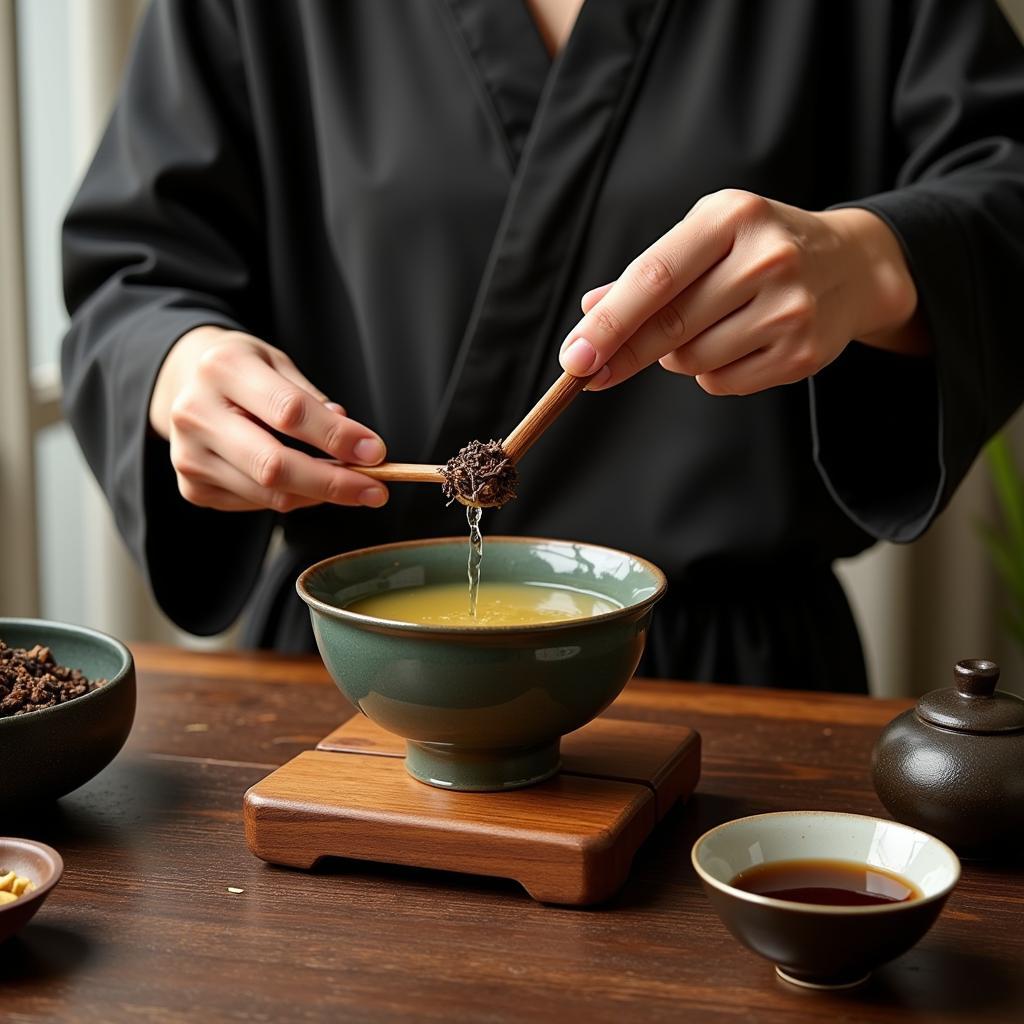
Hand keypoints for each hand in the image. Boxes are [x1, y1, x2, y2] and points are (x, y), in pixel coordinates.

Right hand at [149, 326, 388, 511]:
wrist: (184, 381)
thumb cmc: (242, 370)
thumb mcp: (277, 363)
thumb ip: (313, 401)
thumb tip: (354, 444)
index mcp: (222, 369)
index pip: (288, 412)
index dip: (336, 437)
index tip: (374, 453)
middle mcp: (196, 414)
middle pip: (273, 465)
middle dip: (332, 484)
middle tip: (375, 490)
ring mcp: (189, 456)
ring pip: (268, 494)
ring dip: (318, 495)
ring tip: (348, 484)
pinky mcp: (192, 487)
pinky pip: (256, 505)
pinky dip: (291, 498)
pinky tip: (303, 482)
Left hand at [559, 190, 926, 395]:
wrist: (852, 266)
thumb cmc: (758, 249)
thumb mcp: (707, 238)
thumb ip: (648, 273)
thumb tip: (590, 310)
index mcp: (733, 217)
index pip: (655, 277)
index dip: (609, 322)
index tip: (573, 357)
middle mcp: (767, 258)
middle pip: (670, 326)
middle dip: (622, 354)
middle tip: (588, 373)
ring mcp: (790, 308)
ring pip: (692, 360)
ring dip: (677, 357)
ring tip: (704, 328)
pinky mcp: (803, 352)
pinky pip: (723, 382)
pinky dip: (711, 373)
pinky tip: (735, 343)